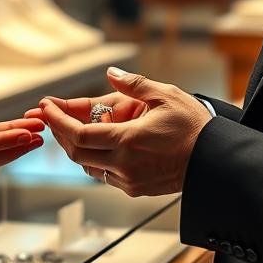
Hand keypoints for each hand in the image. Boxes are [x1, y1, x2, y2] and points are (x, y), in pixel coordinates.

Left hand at [37, 67, 210, 196]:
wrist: (217, 162)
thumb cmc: (194, 127)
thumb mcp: (166, 95)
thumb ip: (134, 84)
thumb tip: (110, 73)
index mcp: (128, 141)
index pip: (78, 134)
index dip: (57, 120)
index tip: (45, 107)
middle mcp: (124, 165)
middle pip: (76, 152)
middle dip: (60, 132)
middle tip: (51, 115)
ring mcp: (129, 180)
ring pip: (88, 165)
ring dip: (77, 146)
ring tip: (71, 126)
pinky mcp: (135, 189)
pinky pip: (105, 174)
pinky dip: (95, 158)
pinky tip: (98, 142)